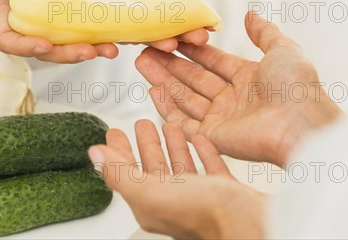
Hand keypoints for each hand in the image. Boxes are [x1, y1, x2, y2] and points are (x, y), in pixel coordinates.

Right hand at [0, 0, 209, 61]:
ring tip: (145, 43)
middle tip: (108, 51)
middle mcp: (39, 18)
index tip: (45, 45)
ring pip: (89, 37)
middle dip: (83, 53)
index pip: (10, 39)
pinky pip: (108, 17)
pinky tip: (157, 24)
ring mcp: (66, 12)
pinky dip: (131, 23)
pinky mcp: (88, 0)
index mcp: (10, 7)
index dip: (26, 48)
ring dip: (120, 43)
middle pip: (56, 48)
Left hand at [88, 120, 265, 238]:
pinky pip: (210, 168)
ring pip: (181, 168)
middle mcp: (175, 202)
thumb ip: (122, 173)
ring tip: (168, 125)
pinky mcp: (224, 192)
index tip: (112, 133)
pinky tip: (201, 138)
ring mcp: (200, 198)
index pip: (128, 174)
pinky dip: (203, 151)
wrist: (251, 223)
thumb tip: (95, 155)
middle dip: (145, 145)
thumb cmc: (204, 213)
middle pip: (154, 168)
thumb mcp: (152, 190)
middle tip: (139, 124)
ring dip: (173, 145)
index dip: (118, 152)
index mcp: (152, 203)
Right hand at [135, 11, 342, 165]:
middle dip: (170, 63)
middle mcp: (232, 99)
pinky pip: (184, 122)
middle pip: (194, 78)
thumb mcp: (284, 49)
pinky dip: (167, 107)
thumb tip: (250, 14)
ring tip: (141, 61)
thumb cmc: (297, 87)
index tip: (171, 37)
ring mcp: (222, 119)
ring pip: (184, 97)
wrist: (301, 124)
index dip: (192, 49)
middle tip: (147, 47)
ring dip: (163, 80)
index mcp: (248, 79)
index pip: (213, 62)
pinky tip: (152, 89)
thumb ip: (264, 32)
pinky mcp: (213, 137)